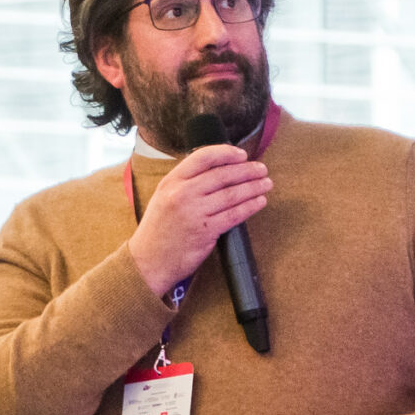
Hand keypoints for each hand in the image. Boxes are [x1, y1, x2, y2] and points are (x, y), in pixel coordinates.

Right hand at [128, 144, 269, 297]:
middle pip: (222, 175)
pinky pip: (234, 214)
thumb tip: (219, 170)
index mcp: (171, 181)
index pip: (203, 157)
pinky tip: (260, 201)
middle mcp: (182, 193)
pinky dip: (250, 206)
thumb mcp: (164, 197)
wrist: (148, 261)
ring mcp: (194, 212)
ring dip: (253, 187)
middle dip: (247, 170)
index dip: (226, 153)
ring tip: (266, 184)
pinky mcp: (205, 231)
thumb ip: (186, 183)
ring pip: (231, 194)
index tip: (242, 155)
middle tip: (262, 169)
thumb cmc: (159, 230)